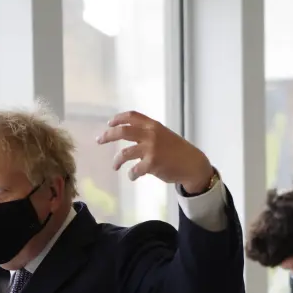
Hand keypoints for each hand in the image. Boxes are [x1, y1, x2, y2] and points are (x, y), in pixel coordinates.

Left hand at [97, 111, 215, 193]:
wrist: (192, 164)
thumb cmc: (177, 151)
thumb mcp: (164, 135)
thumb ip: (148, 133)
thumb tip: (129, 134)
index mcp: (153, 126)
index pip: (132, 116)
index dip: (118, 118)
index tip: (109, 123)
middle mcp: (151, 134)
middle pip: (123, 132)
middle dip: (108, 135)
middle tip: (99, 140)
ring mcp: (151, 149)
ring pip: (124, 154)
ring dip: (116, 161)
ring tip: (115, 166)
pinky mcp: (152, 164)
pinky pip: (134, 170)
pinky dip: (131, 174)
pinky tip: (132, 176)